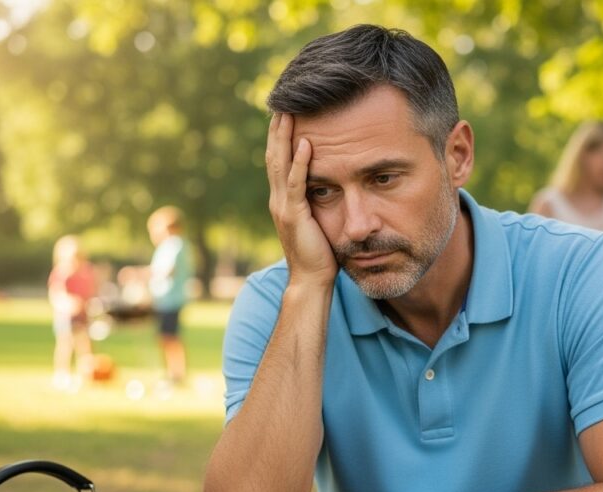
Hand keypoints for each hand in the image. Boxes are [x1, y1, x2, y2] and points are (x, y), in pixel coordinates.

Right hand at [265, 114, 337, 287]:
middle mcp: (278, 199)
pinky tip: (305, 144)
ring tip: (288, 112)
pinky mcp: (294, 215)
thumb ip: (317, 201)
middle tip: (281, 100)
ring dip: (284, 137)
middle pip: (274, 155)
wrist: (312, 280)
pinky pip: (295, 184)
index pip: (278, 160)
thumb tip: (328, 183)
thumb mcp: (318, 220)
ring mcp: (283, 206)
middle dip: (278, 128)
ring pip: (279, 164)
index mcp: (283, 199)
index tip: (286, 111)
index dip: (280, 136)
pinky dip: (299, 163)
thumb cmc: (320, 254)